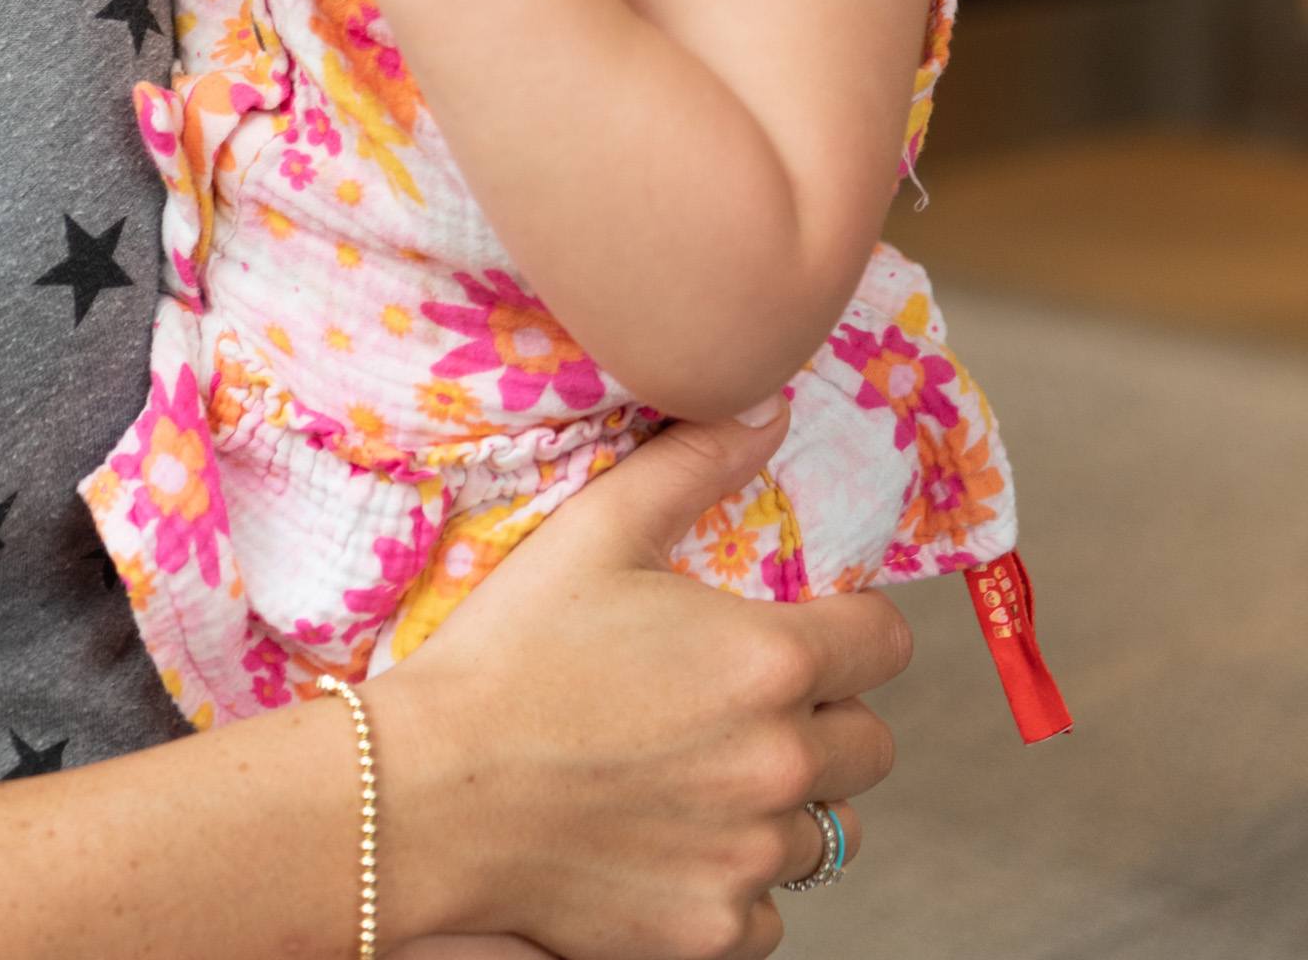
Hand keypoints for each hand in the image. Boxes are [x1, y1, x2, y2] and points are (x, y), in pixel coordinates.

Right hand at [371, 407, 906, 958]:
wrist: (430, 794)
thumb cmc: (509, 652)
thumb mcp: (596, 531)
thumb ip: (696, 463)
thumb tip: (773, 408)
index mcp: (766, 662)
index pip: (885, 645)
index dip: (853, 628)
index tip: (809, 629)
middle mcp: (778, 766)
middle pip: (872, 747)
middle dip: (827, 718)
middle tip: (747, 705)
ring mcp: (748, 858)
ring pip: (824, 833)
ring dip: (782, 804)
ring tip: (700, 774)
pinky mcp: (710, 931)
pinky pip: (768, 911)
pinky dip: (735, 881)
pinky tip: (672, 840)